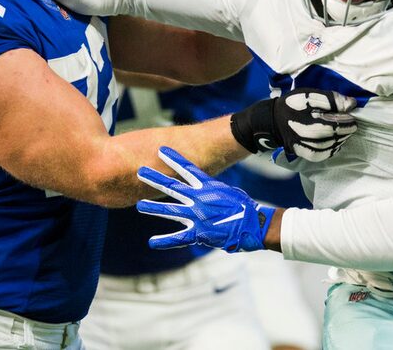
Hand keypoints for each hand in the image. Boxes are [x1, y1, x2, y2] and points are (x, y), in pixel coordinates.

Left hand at [136, 147, 274, 252]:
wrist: (253, 224)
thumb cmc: (243, 207)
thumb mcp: (227, 192)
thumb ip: (211, 190)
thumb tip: (204, 189)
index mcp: (208, 186)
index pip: (187, 169)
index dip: (174, 159)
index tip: (161, 150)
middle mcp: (199, 199)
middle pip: (172, 187)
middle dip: (155, 179)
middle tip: (140, 171)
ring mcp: (197, 215)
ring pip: (170, 210)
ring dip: (154, 207)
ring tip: (139, 205)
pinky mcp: (198, 233)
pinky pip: (178, 237)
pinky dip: (164, 241)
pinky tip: (151, 242)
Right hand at [231, 88, 356, 161]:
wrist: (273, 121)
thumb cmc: (293, 104)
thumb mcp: (309, 94)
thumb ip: (330, 98)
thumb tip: (352, 104)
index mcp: (304, 112)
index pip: (332, 120)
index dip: (346, 118)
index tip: (352, 114)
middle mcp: (302, 130)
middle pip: (331, 133)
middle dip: (345, 129)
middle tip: (352, 124)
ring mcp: (301, 143)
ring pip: (328, 145)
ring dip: (341, 139)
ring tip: (345, 132)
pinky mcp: (301, 152)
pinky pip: (320, 155)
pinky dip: (331, 150)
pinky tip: (336, 144)